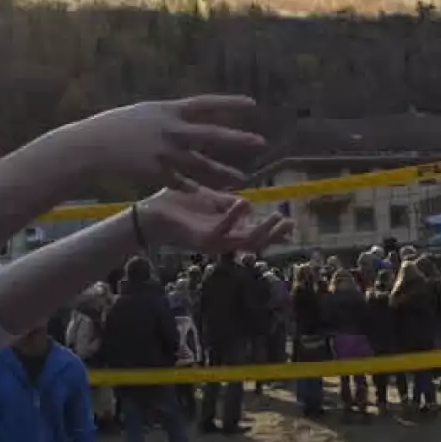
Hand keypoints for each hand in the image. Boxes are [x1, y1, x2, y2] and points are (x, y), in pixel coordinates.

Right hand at [61, 95, 265, 188]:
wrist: (91, 146)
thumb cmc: (115, 125)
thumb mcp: (145, 112)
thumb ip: (169, 115)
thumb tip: (188, 112)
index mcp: (168, 110)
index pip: (206, 104)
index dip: (229, 103)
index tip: (252, 104)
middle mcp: (171, 130)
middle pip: (211, 134)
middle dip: (237, 139)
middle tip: (261, 142)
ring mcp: (165, 152)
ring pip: (201, 164)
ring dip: (222, 171)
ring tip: (242, 178)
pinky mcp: (157, 173)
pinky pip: (182, 183)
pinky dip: (197, 189)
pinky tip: (212, 196)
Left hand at [138, 182, 292, 253]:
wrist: (149, 214)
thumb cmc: (177, 205)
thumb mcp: (208, 199)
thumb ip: (227, 202)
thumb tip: (250, 204)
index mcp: (225, 230)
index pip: (255, 233)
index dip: (274, 230)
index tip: (291, 223)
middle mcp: (221, 240)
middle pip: (255, 242)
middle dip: (275, 235)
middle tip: (291, 225)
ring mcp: (213, 241)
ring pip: (244, 242)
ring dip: (263, 231)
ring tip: (278, 218)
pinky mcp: (201, 239)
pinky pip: (222, 230)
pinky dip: (234, 217)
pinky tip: (245, 203)